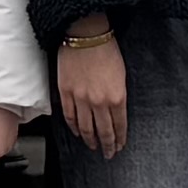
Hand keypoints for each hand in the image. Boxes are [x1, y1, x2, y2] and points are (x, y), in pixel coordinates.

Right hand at [48, 20, 130, 159]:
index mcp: (117, 97)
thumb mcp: (121, 75)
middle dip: (107, 145)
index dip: (119, 139)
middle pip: (103, 131)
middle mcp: (98, 102)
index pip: (119, 126)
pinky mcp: (65, 92)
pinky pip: (69, 116)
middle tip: (108, 154)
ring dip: (90, 140)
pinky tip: (77, 132)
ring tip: (93, 146)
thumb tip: (115, 113)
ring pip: (85, 128)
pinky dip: (74, 127)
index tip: (119, 147)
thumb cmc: (106, 50)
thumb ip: (118, 97)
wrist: (85, 34)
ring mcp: (80, 98)